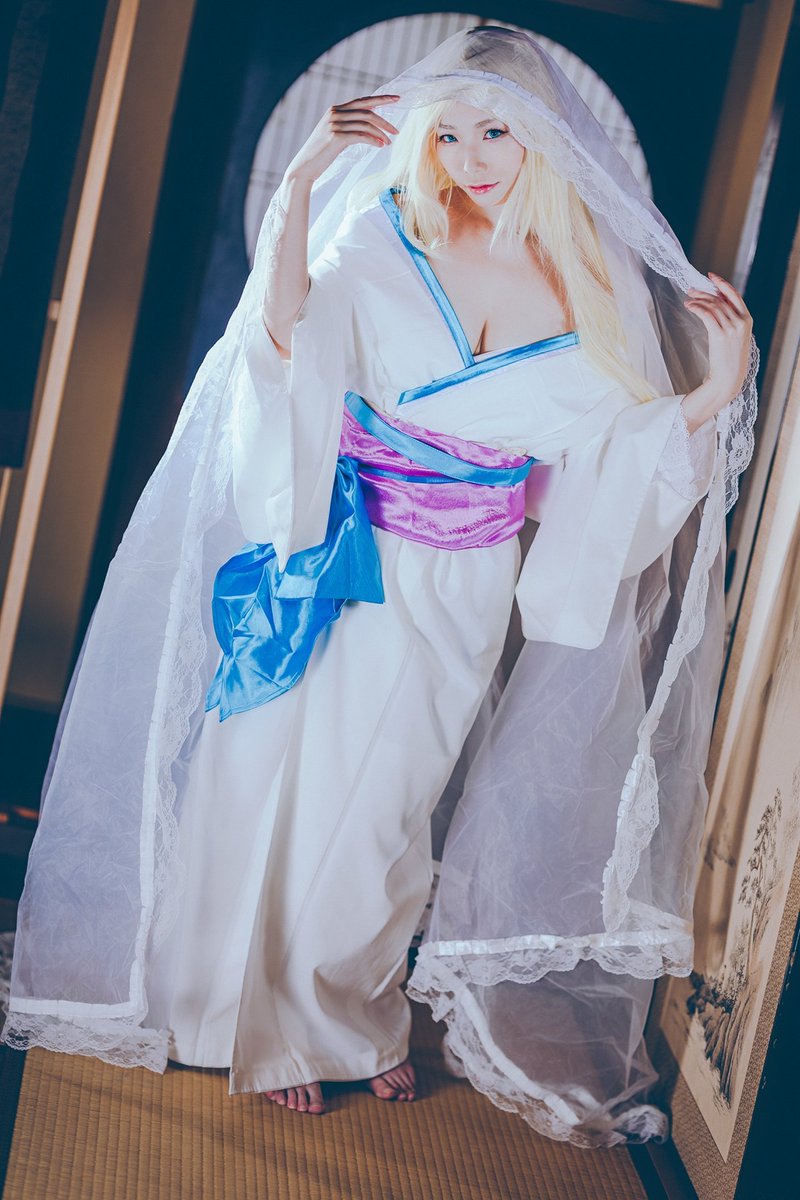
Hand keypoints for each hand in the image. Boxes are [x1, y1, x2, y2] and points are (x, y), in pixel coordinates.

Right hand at [285, 95, 399, 184]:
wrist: (304, 168)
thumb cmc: (320, 155)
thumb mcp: (333, 135)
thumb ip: (347, 126)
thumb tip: (367, 125)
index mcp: (335, 110)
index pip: (362, 101)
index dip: (381, 99)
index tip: (396, 100)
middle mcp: (334, 113)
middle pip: (367, 111)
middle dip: (385, 120)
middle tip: (396, 131)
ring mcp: (334, 124)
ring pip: (366, 124)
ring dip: (381, 133)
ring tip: (389, 142)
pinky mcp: (336, 137)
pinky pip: (361, 135)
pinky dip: (374, 140)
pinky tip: (381, 145)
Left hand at [682, 273, 753, 423]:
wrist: (728, 378)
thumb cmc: (729, 360)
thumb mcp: (735, 338)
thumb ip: (731, 322)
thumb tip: (716, 306)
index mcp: (747, 320)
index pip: (735, 295)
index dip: (722, 284)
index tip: (711, 276)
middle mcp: (741, 322)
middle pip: (720, 300)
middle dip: (705, 292)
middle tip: (691, 290)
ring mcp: (732, 328)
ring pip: (713, 306)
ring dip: (698, 300)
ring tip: (688, 300)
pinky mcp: (720, 335)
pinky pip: (707, 315)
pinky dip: (697, 308)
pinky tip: (689, 306)